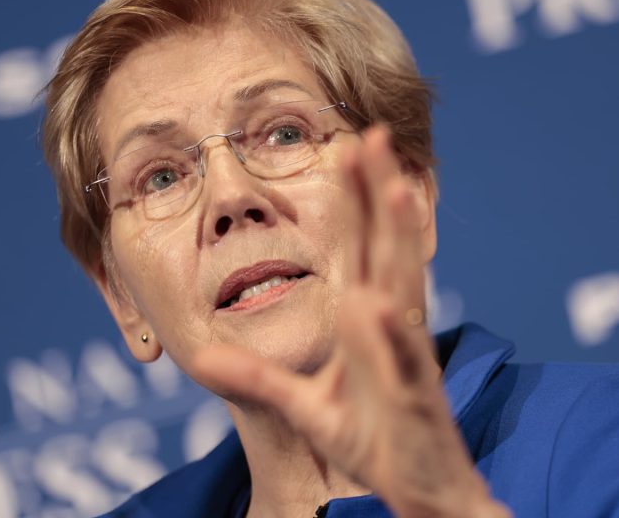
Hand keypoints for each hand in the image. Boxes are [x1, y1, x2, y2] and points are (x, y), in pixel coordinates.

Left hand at [193, 126, 510, 517]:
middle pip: (386, 250)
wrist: (418, 492)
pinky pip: (401, 367)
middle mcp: (393, 329)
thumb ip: (256, 378)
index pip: (362, 248)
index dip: (356, 199)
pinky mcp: (413, 403)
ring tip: (393, 191)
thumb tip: (200, 356)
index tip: (347, 145)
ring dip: (399, 242)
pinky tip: (374, 306)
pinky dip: (389, 338)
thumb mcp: (303, 406)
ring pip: (404, 292)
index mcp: (370, 321)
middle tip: (369, 138)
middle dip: (380, 196)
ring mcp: (405, 362)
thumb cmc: (373, 439)